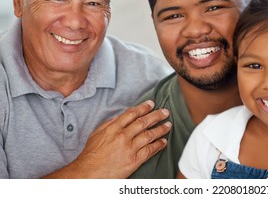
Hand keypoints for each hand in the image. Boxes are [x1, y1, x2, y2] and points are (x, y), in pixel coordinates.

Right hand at [43, 100, 170, 177]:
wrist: (88, 174)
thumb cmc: (91, 154)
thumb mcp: (97, 134)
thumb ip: (110, 123)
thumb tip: (121, 116)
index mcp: (113, 128)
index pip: (131, 114)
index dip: (143, 108)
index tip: (151, 104)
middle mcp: (122, 136)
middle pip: (143, 122)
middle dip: (156, 116)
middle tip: (165, 112)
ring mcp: (129, 149)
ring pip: (149, 135)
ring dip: (160, 129)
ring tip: (168, 125)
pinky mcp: (133, 161)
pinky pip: (149, 151)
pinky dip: (158, 145)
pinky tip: (164, 142)